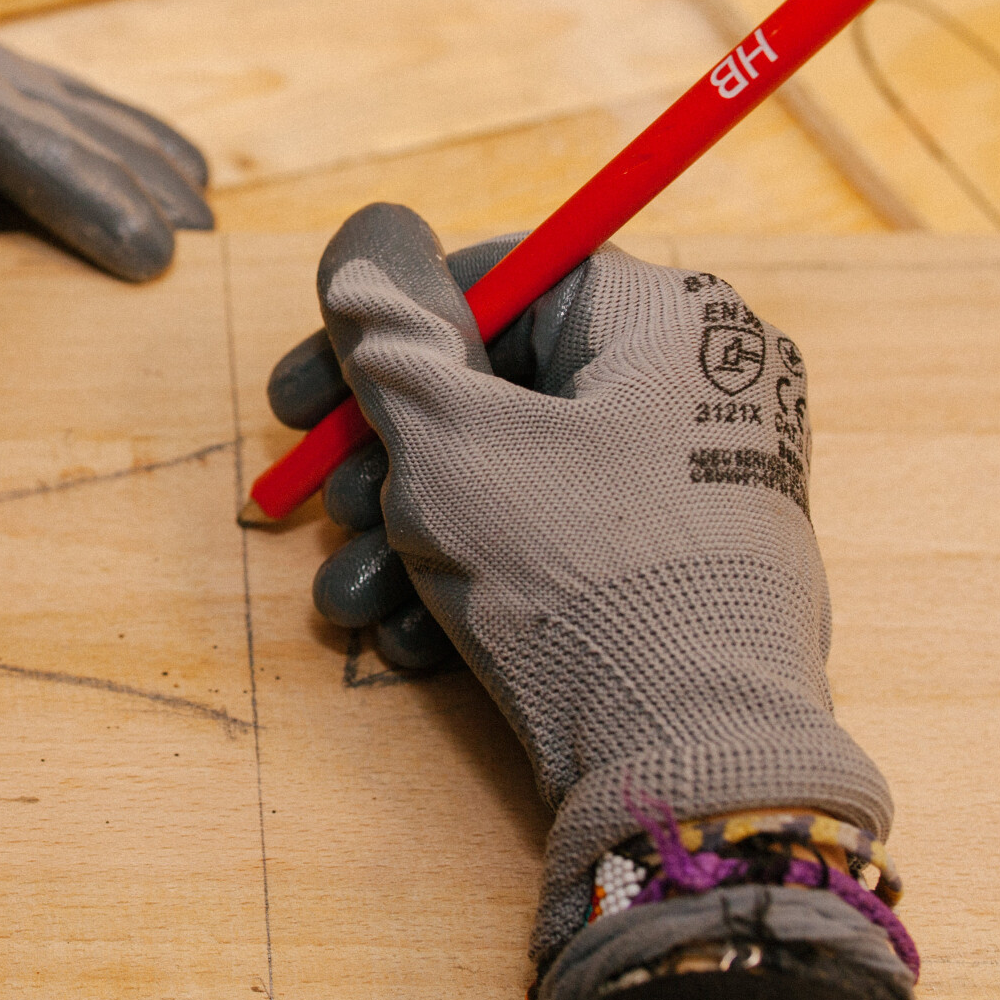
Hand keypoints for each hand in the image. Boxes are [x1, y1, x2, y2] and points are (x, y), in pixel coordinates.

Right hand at [265, 204, 891, 960]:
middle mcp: (696, 387)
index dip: (382, 333)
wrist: (692, 765)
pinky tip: (409, 639)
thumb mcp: (449, 440)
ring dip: (409, 533)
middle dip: (384, 457)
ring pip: (515, 474)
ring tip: (350, 600)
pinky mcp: (684, 571)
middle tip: (315, 503)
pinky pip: (560, 542)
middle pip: (499, 382)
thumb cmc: (576, 575)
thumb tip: (368, 234)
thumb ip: (390, 332)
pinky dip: (477, 579)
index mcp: (666, 319)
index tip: (303, 397)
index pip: (499, 276)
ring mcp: (695, 484)